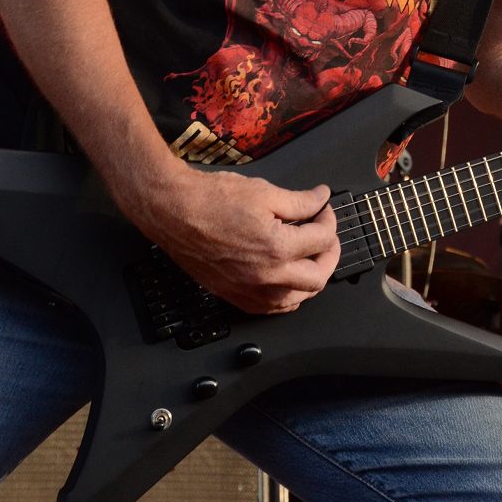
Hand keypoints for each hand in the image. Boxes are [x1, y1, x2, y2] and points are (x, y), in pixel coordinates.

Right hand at [123, 166, 338, 314]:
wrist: (172, 211)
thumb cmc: (210, 200)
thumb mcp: (264, 192)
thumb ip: (300, 201)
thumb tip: (321, 199)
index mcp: (276, 248)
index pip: (321, 240)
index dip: (328, 219)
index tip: (323, 209)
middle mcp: (266, 277)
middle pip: (318, 277)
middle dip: (329, 253)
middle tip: (326, 235)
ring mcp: (249, 290)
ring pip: (297, 299)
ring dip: (310, 278)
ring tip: (310, 256)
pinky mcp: (234, 296)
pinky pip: (272, 309)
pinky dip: (287, 296)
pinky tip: (287, 280)